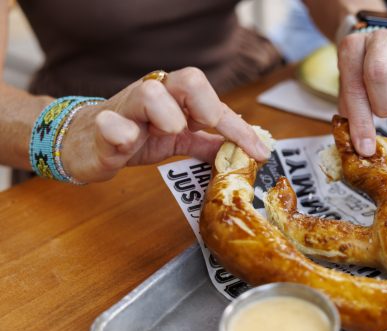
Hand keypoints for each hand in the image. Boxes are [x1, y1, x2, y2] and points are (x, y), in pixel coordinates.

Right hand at [61, 67, 270, 182]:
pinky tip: (127, 142)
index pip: (214, 103)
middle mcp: (154, 97)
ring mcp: (127, 109)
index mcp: (176, 100)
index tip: (259, 152)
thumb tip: (242, 150)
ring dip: (167, 115)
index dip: (239, 128)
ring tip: (168, 133)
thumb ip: (206, 143)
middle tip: (205, 126)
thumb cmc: (133, 135)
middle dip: (205, 104)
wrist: (84, 142)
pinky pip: (110, 123)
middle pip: (188, 79)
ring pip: (149, 92)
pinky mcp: (101, 128)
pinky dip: (120, 132)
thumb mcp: (176, 139)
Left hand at [337, 30, 386, 155]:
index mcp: (351, 50)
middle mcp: (376, 39)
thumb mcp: (352, 93)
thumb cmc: (363, 75)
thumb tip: (361, 149)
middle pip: (378, 72)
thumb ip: (351, 116)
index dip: (360, 121)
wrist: (376, 46)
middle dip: (383, 104)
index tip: (366, 148)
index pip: (353, 87)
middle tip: (385, 112)